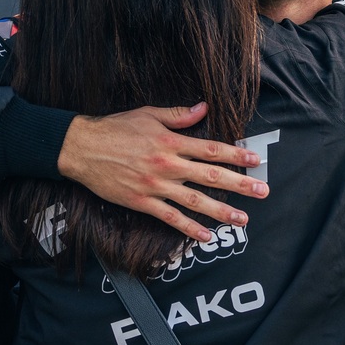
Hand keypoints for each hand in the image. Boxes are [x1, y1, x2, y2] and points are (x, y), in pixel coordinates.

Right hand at [57, 103, 266, 241]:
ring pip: (195, 201)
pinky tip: (205, 236)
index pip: (212, 149)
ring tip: (243, 218)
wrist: (81, 148)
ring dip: (221, 211)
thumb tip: (203, 108)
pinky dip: (188, 228)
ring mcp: (155, 186)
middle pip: (211, 176)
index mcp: (171, 142)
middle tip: (263, 191)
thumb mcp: (148, 114)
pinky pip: (170, 217)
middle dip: (240, 184)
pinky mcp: (141, 202)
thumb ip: (177, 115)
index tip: (256, 160)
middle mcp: (167, 165)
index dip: (236, 155)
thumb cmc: (114, 128)